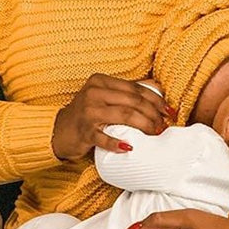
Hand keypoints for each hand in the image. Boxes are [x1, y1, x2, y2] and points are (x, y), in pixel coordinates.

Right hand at [52, 74, 173, 159]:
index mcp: (100, 81)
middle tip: (163, 125)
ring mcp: (88, 112)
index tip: (169, 111)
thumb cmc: (87, 114)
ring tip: (155, 133)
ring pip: (124, 115)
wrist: (59, 131)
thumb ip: (126, 91)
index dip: (156, 99)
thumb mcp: (104, 96)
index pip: (135, 88)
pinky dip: (118, 143)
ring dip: (144, 125)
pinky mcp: (84, 131)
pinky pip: (104, 137)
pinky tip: (129, 147)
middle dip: (153, 113)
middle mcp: (94, 92)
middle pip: (133, 101)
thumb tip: (157, 86)